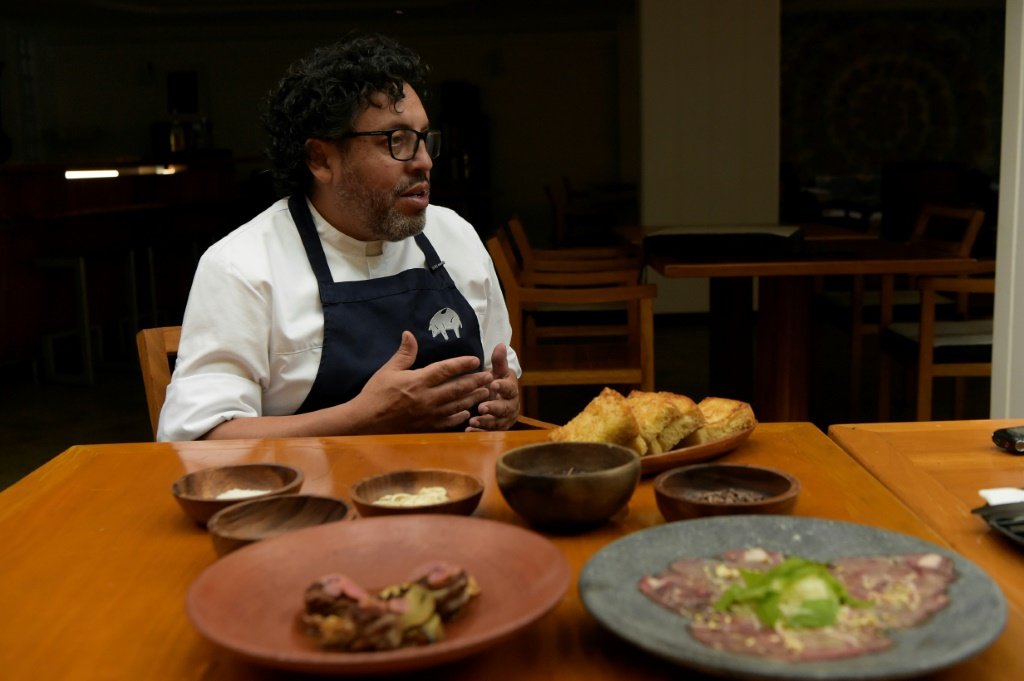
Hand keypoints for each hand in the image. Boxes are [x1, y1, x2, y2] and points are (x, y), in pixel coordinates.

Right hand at [354, 331, 493, 431]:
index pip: (446, 369)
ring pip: (457, 405)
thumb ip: (404, 353)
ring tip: (485, 392)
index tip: (476, 359)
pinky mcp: (426, 427)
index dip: (462, 364)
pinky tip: (467, 413)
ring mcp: (428, 414)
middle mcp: (427, 398)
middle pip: (457, 388)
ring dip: (473, 398)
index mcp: (418, 381)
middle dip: (476, 381)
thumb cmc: (375, 394)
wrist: (364, 422)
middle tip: (490, 376)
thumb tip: (409, 334)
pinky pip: (447, 422)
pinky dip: (459, 417)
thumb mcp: (388, 370)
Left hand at [466, 343, 519, 431]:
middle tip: (481, 407)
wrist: (498, 397)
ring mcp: (505, 419)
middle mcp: (510, 406)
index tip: (493, 384)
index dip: (502, 387)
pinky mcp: (497, 430)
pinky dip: (479, 433)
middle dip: (493, 408)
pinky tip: (468, 431)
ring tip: (472, 422)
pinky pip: (489, 433)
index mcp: (511, 390)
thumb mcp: (497, 372)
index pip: (509, 388)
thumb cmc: (496, 382)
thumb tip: (501, 344)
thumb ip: (498, 361)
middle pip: (505, 409)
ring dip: (485, 423)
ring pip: (497, 423)